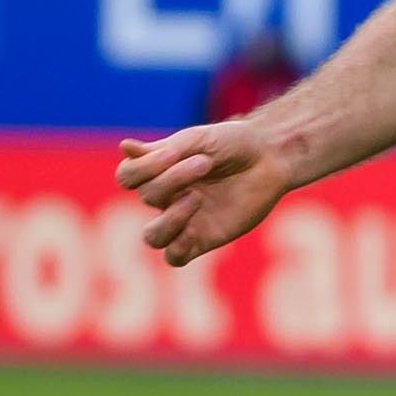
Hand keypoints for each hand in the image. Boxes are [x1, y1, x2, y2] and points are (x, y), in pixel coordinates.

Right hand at [116, 121, 293, 266]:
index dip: (143, 167)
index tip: (173, 153)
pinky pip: (175, 257)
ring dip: (169, 218)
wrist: (271, 158)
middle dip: (173, 178)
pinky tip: (194, 231)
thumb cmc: (235, 144)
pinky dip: (177, 248)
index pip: (128, 176)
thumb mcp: (201, 139)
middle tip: (205, 163)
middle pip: (147, 196)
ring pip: (152, 237)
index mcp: (159, 172)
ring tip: (196, 198)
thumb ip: (166, 149)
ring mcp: (185, 220)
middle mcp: (167, 198)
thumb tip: (124, 148)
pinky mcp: (205, 238)